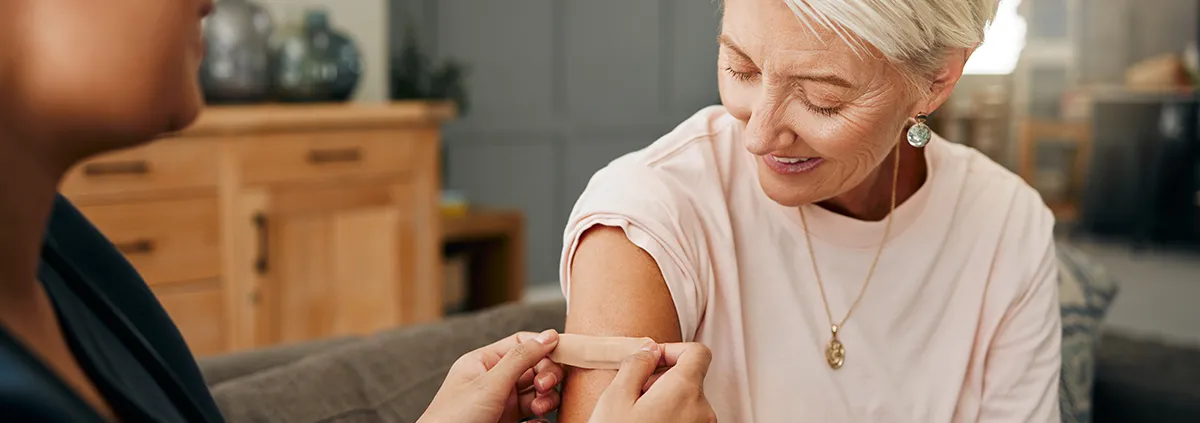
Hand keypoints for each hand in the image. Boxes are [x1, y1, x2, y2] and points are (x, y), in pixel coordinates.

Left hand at [419, 330, 564, 422]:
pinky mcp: (506, 422)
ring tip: (541, 409)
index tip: (563, 355)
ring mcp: (500, 402)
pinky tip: (538, 422)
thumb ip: (521, 358)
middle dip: (546, 376)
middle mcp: (493, 380)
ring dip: (546, 399)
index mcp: (484, 362)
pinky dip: (541, 419)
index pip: (521, 343)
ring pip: (536, 393)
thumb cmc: (453, 418)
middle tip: (545, 388)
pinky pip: (533, 416)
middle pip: (534, 368)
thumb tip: (548, 336)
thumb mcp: (489, 384)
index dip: (543, 348)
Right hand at [587, 341, 715, 422]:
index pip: (698, 352)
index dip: (673, 349)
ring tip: (636, 417)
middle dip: (662, 379)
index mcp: (685, 390)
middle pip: (690, 378)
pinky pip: (686, 421)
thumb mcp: (616, 397)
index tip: (650, 360)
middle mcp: (702, 410)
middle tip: (633, 395)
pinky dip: (669, 418)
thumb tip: (650, 349)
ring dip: (664, 401)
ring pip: (687, 402)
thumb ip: (636, 364)